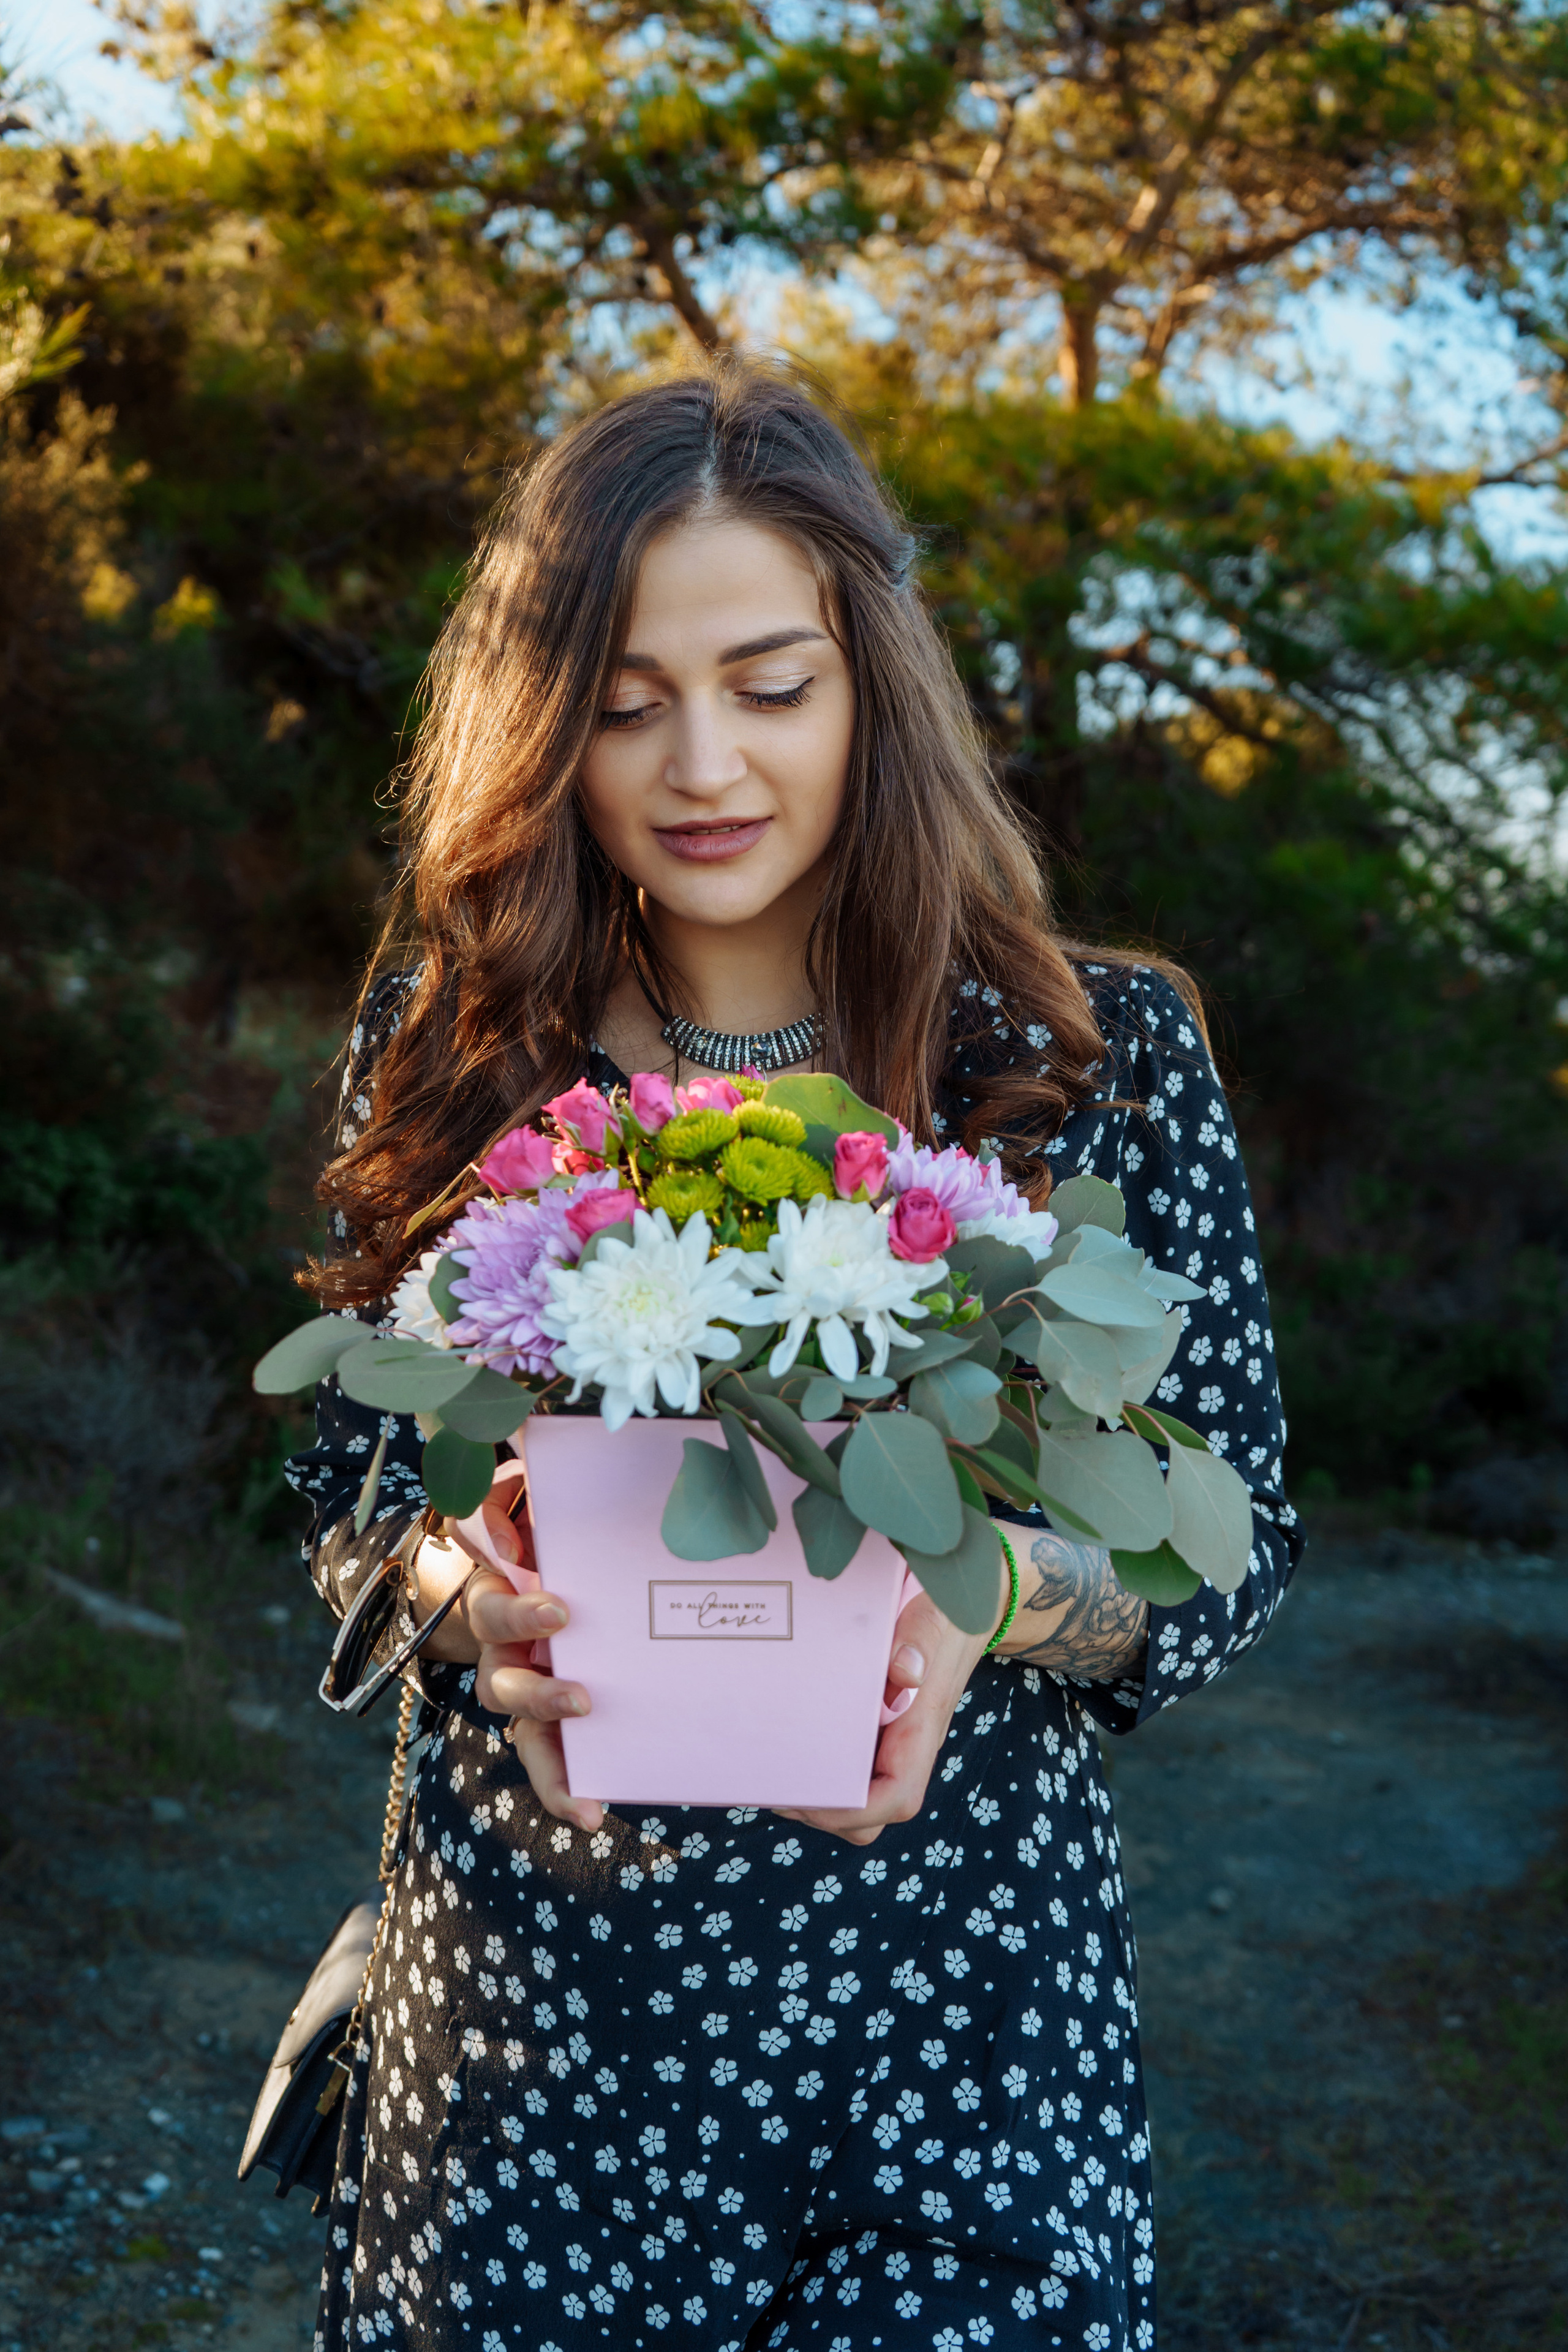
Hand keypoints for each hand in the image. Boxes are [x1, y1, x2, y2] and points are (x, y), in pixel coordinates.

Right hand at [408, 1486, 604, 1834]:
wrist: (531, 1561)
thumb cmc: (541, 1524)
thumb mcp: (526, 1495)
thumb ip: (513, 1476)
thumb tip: (515, 1459)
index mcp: (498, 1593)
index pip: (494, 1607)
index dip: (519, 1612)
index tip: (559, 1609)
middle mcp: (505, 1650)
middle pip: (503, 1686)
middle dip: (540, 1696)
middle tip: (582, 1695)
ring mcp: (528, 1687)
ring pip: (524, 1735)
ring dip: (553, 1759)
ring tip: (590, 1794)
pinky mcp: (555, 1718)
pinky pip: (553, 1760)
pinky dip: (567, 1789)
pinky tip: (594, 1813)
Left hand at [772, 1568, 1003, 1847]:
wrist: (964, 1611)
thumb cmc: (946, 1617)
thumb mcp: (934, 1618)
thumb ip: (920, 1641)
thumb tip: (905, 1672)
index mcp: (921, 1730)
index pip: (897, 1796)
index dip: (853, 1810)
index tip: (809, 1797)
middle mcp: (908, 1748)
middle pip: (873, 1814)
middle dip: (825, 1814)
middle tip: (777, 1788)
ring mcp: (894, 1745)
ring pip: (862, 1802)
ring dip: (821, 1801)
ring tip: (777, 1776)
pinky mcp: (881, 1734)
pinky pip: (853, 1773)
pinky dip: (823, 1773)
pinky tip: (791, 1748)